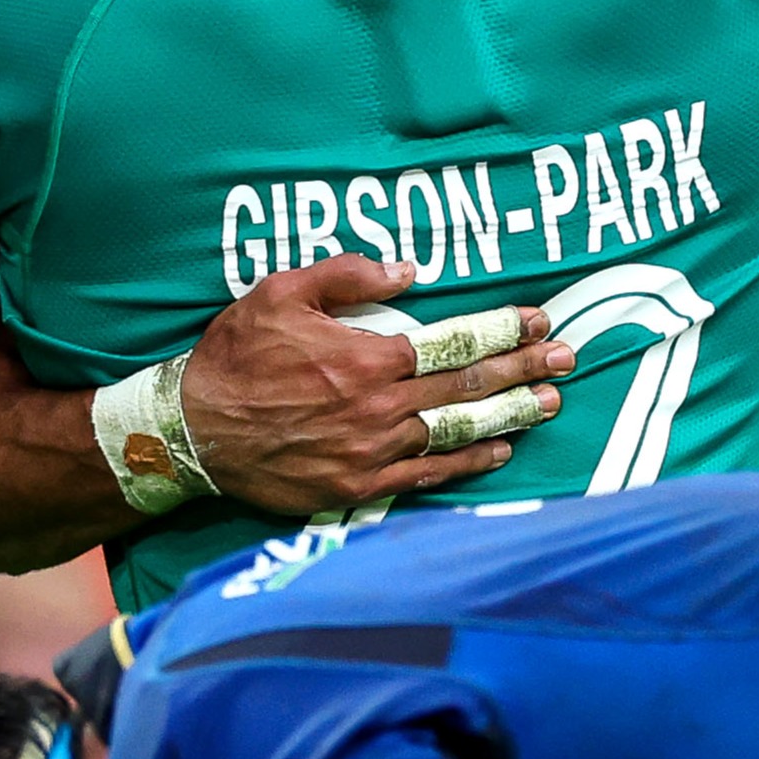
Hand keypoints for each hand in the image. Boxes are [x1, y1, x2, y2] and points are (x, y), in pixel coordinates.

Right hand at [182, 258, 572, 513]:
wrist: (191, 433)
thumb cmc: (235, 356)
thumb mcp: (281, 292)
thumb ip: (349, 276)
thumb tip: (409, 270)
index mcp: (367, 357)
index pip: (456, 342)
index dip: (504, 330)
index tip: (538, 321)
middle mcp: (380, 408)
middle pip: (470, 386)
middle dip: (525, 369)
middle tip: (567, 360)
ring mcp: (372, 452)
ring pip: (458, 431)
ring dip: (510, 416)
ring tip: (548, 403)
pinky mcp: (359, 488)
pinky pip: (428, 474)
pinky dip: (468, 462)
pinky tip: (499, 449)